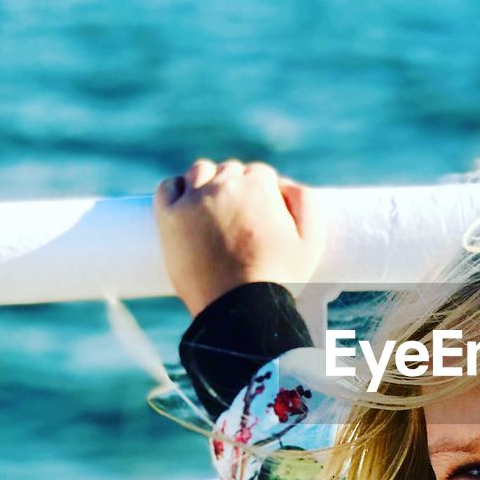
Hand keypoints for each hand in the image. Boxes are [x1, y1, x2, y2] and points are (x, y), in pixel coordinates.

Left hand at [154, 159, 325, 317]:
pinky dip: (176, 190)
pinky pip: (168, 187)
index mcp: (258, 186)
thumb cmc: (279, 278)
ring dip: (207, 183)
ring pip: (199, 172)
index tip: (260, 212)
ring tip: (212, 209)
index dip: (263, 192)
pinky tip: (185, 204)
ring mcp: (193, 199)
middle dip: (236, 188)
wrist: (240, 309)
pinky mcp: (169, 216)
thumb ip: (306, 201)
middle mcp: (224, 185)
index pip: (260, 173)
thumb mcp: (311, 241)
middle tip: (238, 217)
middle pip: (230, 170)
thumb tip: (284, 182)